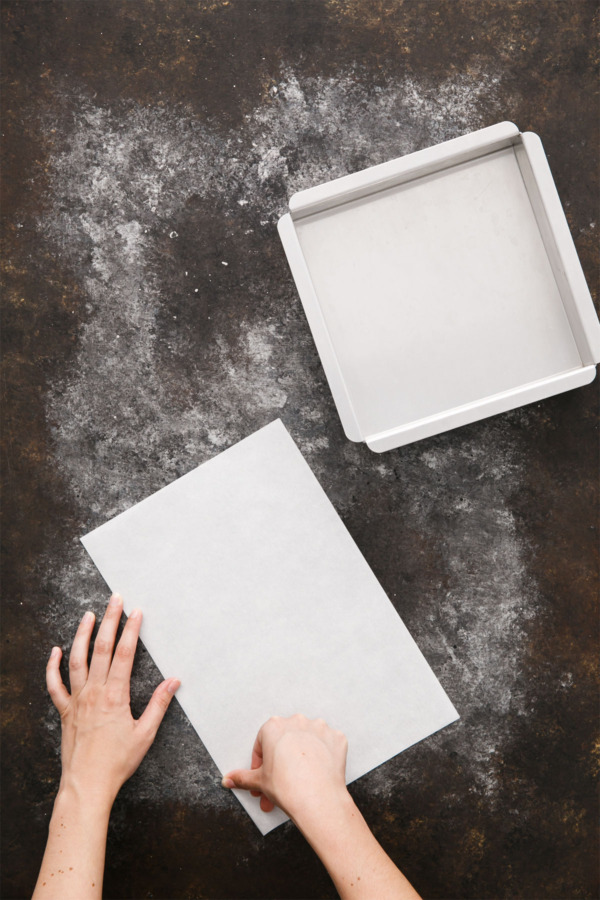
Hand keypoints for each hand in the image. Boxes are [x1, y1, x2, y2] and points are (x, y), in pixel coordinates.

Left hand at [46, 594, 179, 809]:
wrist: (87, 784)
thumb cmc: (118, 762)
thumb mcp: (146, 734)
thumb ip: (159, 704)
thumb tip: (174, 681)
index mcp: (115, 695)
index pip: (124, 654)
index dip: (131, 630)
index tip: (136, 612)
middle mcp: (93, 692)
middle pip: (101, 648)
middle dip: (109, 621)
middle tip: (115, 599)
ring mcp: (76, 700)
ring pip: (76, 659)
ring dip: (83, 635)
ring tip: (88, 615)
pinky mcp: (65, 711)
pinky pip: (55, 685)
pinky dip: (53, 666)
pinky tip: (55, 651)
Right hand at [222, 714, 348, 820]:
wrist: (317, 799)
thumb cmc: (287, 788)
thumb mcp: (259, 782)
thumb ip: (242, 777)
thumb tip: (227, 780)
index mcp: (274, 726)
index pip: (262, 744)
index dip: (260, 764)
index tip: (263, 777)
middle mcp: (297, 721)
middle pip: (285, 742)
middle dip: (281, 763)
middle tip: (279, 785)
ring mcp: (319, 728)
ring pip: (307, 740)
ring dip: (302, 756)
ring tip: (300, 779)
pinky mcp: (337, 738)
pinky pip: (327, 745)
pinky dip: (323, 756)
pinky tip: (318, 771)